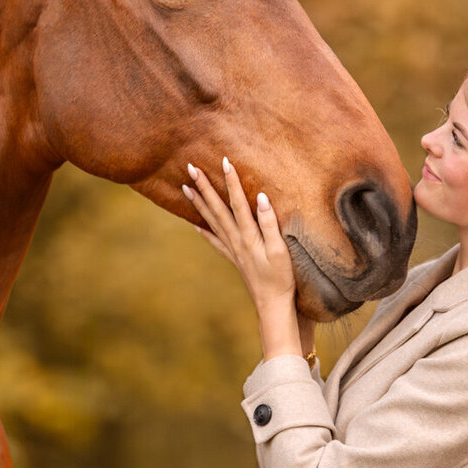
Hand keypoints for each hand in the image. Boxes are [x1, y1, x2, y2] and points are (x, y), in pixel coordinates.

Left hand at [183, 159, 314, 360]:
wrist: (272, 305)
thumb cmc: (281, 279)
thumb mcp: (281, 250)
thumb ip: (270, 223)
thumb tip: (261, 197)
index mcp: (248, 235)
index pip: (237, 202)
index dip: (230, 181)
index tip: (223, 161)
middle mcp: (236, 240)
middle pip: (217, 208)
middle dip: (204, 186)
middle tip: (190, 167)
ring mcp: (232, 249)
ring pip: (211, 221)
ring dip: (198, 203)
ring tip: (185, 187)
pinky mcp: (233, 258)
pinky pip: (213, 240)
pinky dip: (202, 229)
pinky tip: (194, 223)